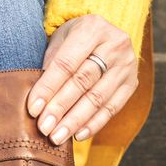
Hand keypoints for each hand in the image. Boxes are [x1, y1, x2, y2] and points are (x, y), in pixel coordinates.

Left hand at [26, 14, 138, 145]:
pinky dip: (94, 124)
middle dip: (61, 108)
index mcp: (92, 28)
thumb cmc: (73, 40)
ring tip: (57, 137)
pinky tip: (78, 135)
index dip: (48, 88)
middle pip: (83, 82)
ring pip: (98, 98)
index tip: (33, 109)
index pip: (66, 63)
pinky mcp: (132, 83)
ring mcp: (127, 64)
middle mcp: (115, 44)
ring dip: (75, 121)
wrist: (103, 35)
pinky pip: (112, 108)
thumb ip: (49, 67)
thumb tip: (37, 104)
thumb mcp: (58, 42)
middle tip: (44, 128)